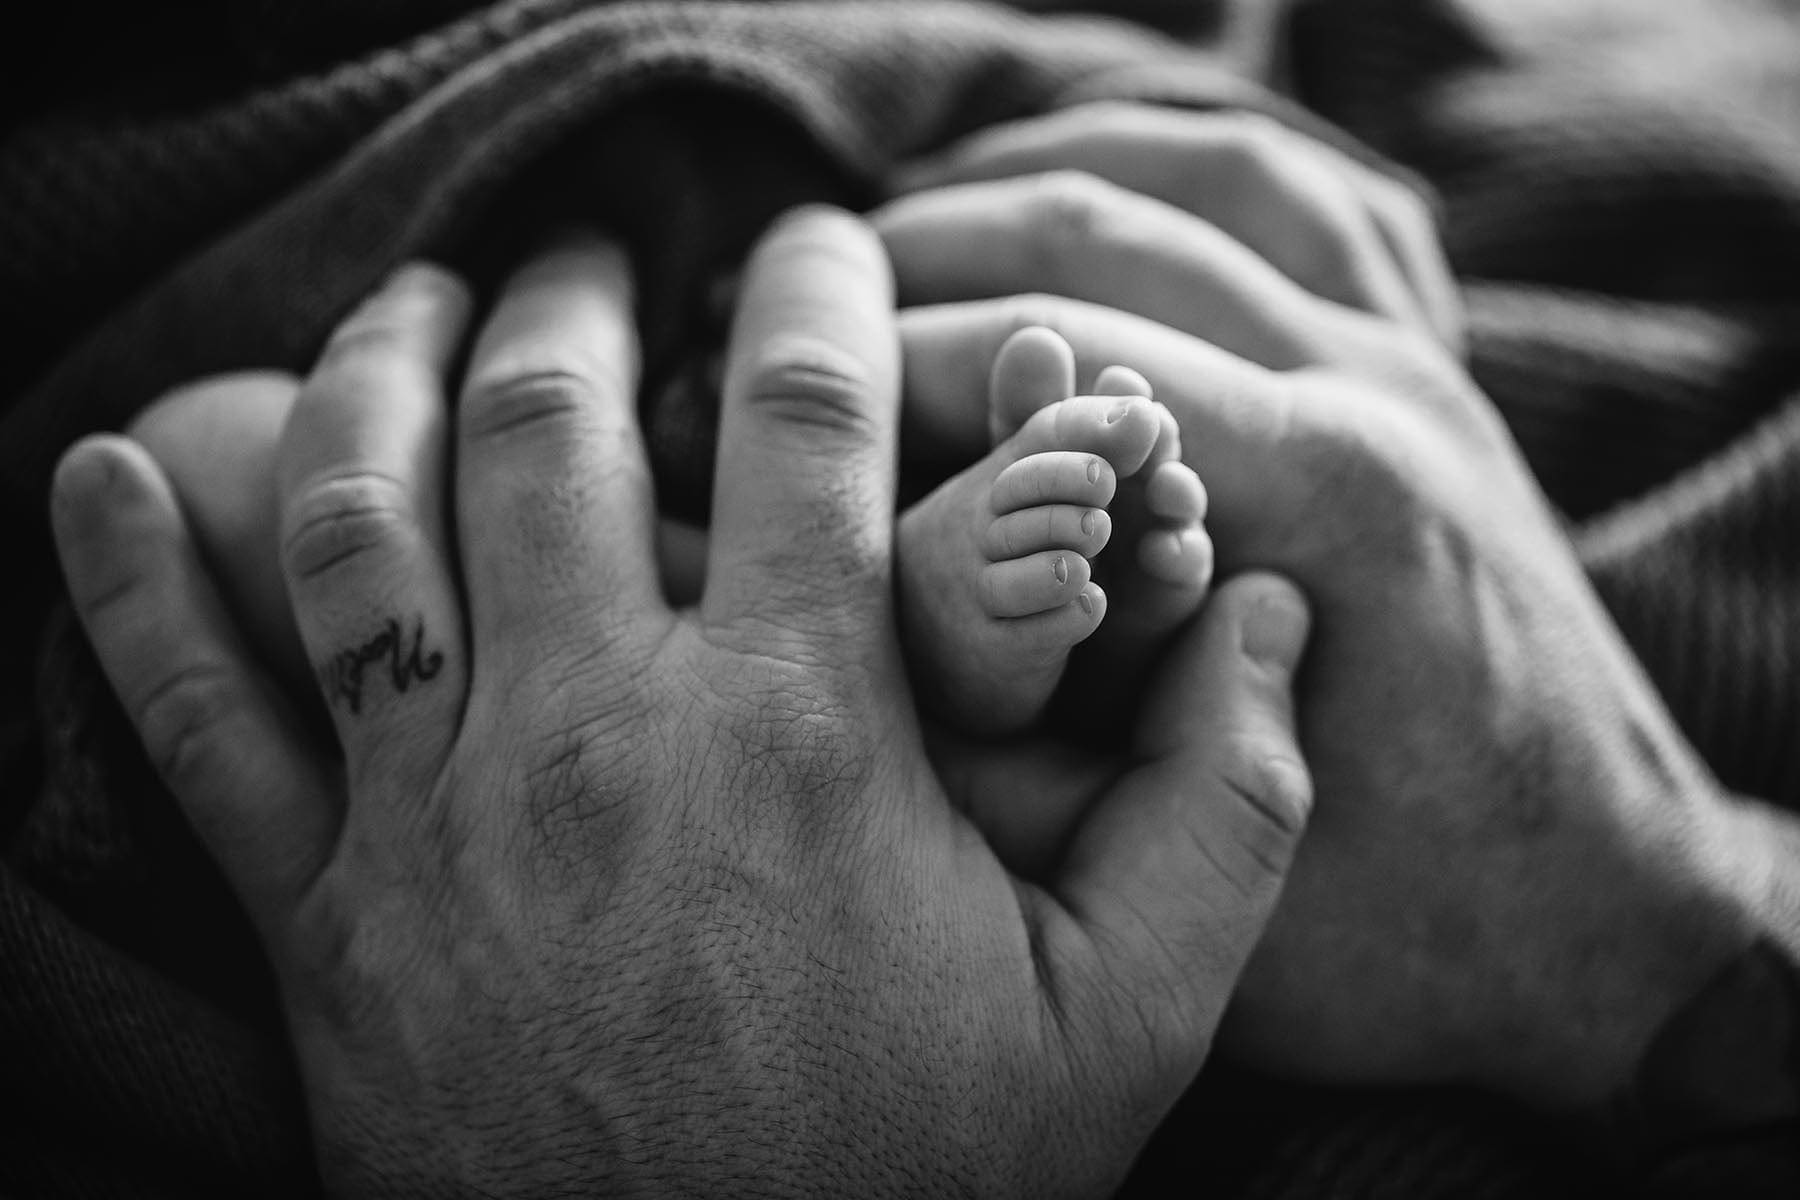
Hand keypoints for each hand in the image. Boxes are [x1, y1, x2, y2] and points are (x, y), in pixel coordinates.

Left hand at [51, 210, 1315, 1195]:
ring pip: (360, 518)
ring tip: (419, 298)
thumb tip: (1271, 619)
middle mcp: (599, 737)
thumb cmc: (922, 1187)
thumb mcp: (1131, 1018)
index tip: (816, 242)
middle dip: (577, 294)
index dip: (815, 293)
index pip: (803, 421)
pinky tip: (107, 470)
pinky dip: (132, 583)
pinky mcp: (324, 922)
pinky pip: (191, 721)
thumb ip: (1227, 809)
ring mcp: (437, 822)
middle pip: (550, 418)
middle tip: (604, 249)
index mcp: (803, 734)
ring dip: (376, 370)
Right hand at [875, 102, 1788, 1109]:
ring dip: (1050, 178)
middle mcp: (1378, 386)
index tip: (787, 394)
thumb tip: (837, 639)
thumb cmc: (1406, 923)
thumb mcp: (1162, 870)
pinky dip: (1195, 168)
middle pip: (1104, 232)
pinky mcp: (1442, 375)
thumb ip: (999, 749)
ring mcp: (1424, 362)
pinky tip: (1112, 194)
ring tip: (923, 218)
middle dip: (929, 247)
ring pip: (1211, 177)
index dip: (884, 362)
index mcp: (1319, 491)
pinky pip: (1320, 200)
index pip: (1039, 355)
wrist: (1613, 919)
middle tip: (817, 301)